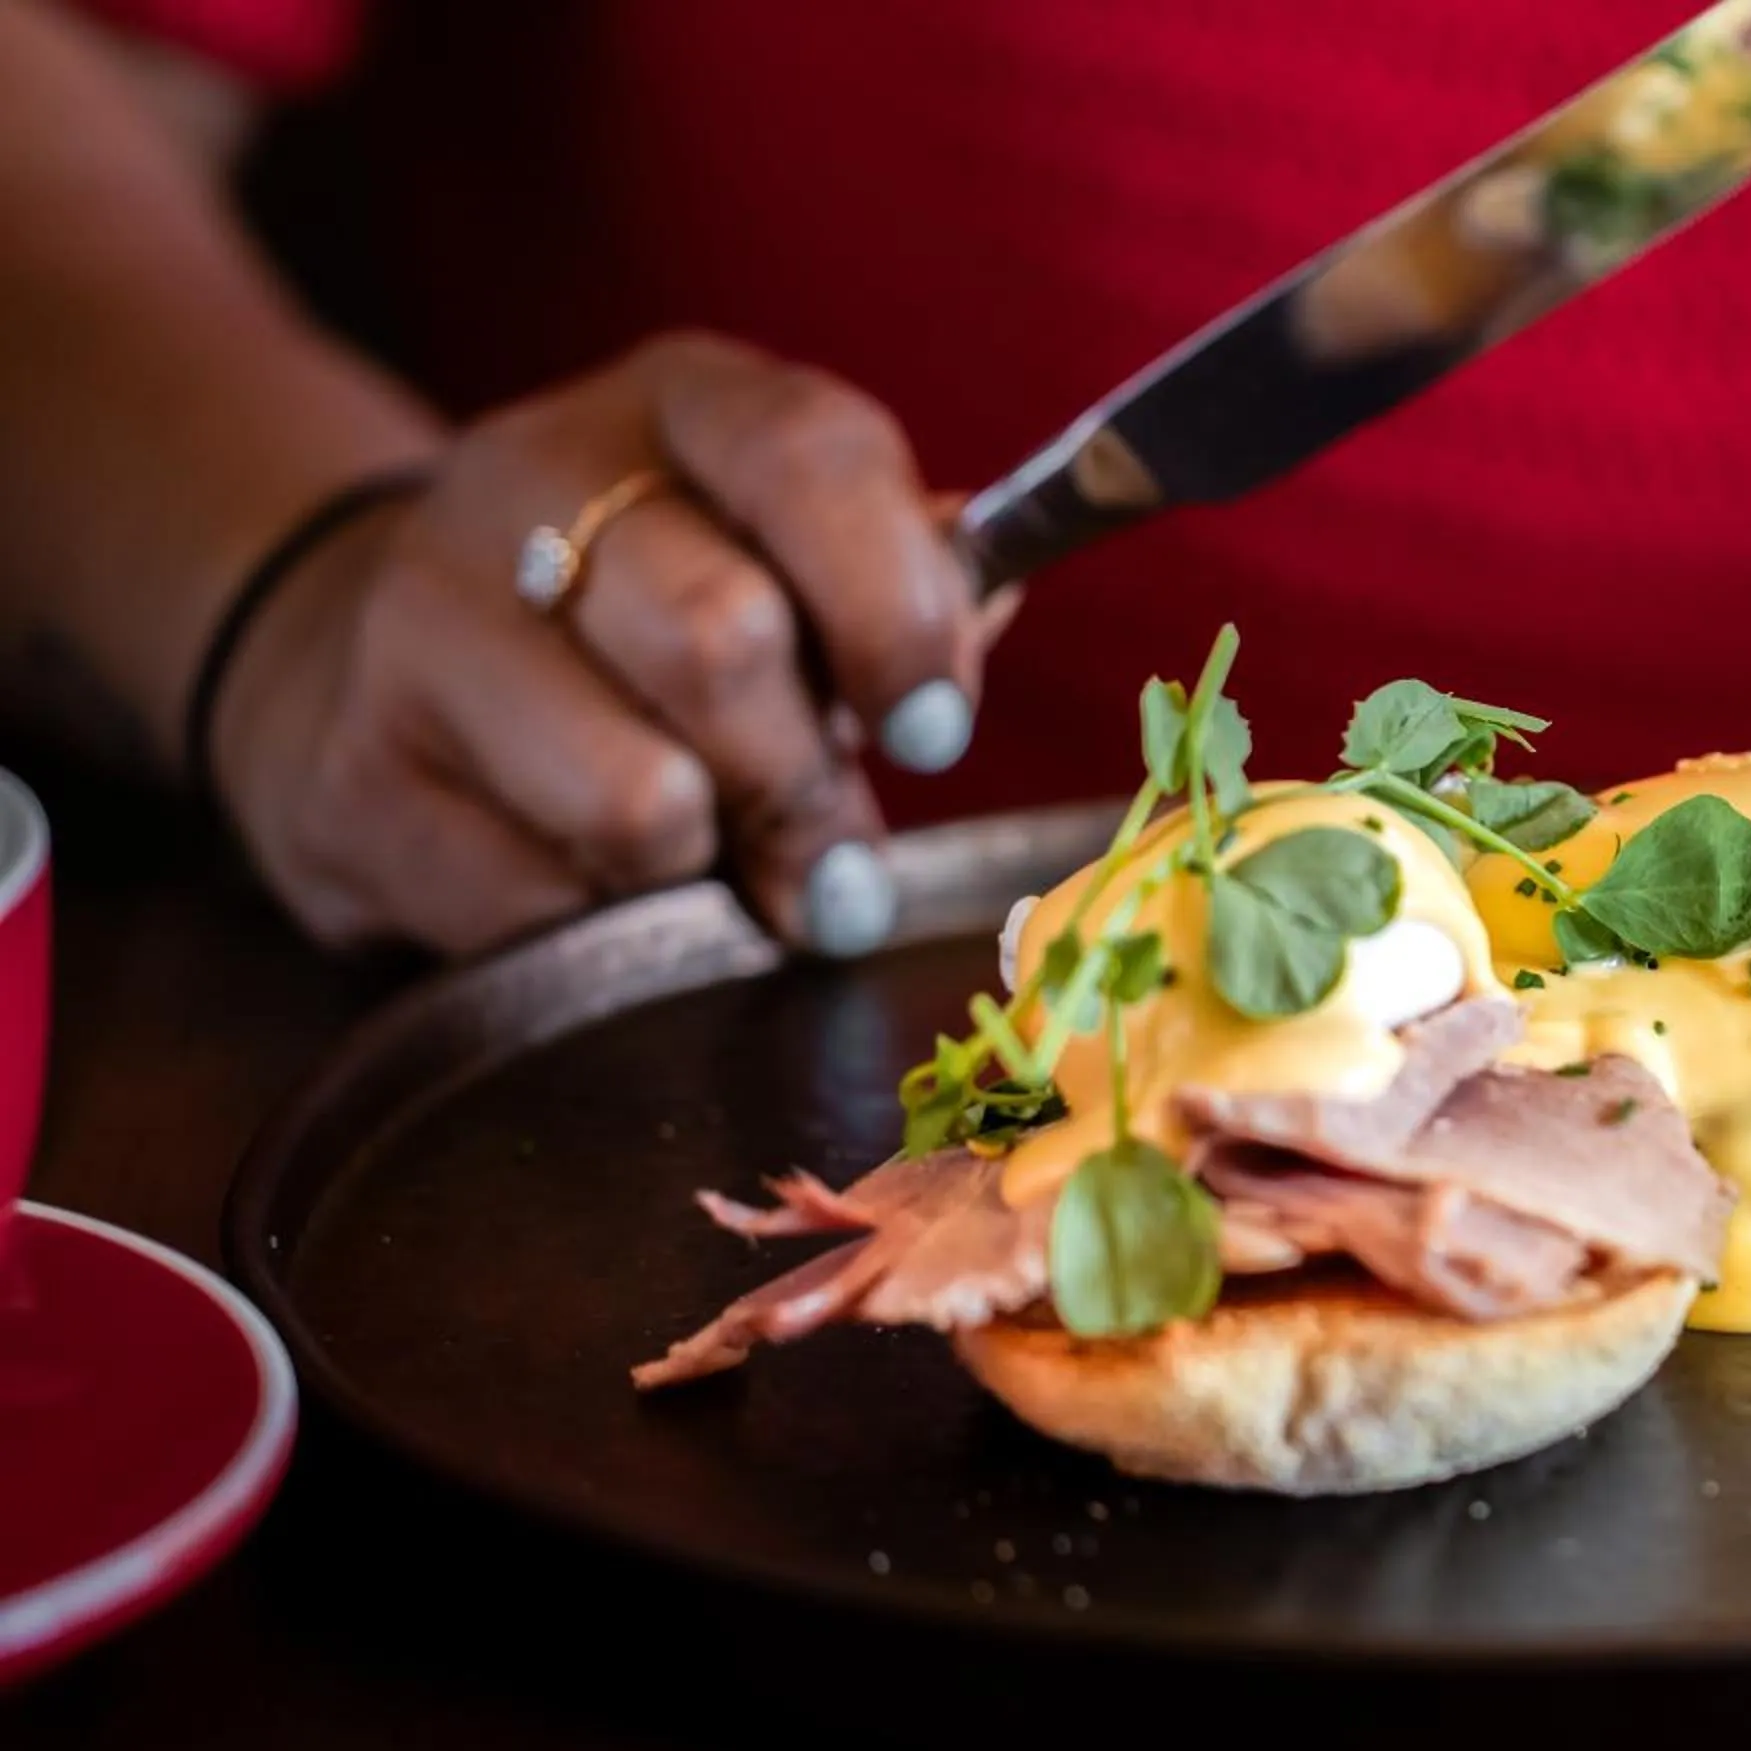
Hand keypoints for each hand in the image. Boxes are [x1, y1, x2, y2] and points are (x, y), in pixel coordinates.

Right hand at [208, 332, 1018, 955]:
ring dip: (712, 873)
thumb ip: (902, 595)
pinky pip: (543, 909)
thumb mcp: (792, 567)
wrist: (393, 674)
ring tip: (716, 870)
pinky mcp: (356, 773)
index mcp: (682, 402)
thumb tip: (982, 618)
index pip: (811, 458)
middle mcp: (532, 476)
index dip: (895, 613)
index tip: (934, 732)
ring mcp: (420, 618)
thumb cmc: (661, 628)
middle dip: (807, 785)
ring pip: (636, 798)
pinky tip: (604, 894)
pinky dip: (609, 936)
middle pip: (722, 640)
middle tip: (832, 854)